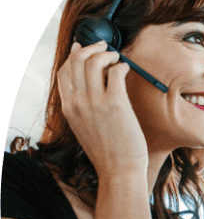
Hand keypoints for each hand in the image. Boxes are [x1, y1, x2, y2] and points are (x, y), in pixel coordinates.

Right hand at [57, 41, 148, 177]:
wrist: (119, 171)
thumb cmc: (107, 153)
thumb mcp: (84, 129)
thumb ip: (82, 109)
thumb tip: (89, 90)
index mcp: (68, 108)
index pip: (63, 72)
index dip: (73, 56)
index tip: (83, 48)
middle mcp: (78, 103)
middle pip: (76, 62)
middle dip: (90, 48)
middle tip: (104, 47)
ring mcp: (95, 102)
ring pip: (93, 62)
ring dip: (106, 54)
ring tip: (116, 58)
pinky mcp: (115, 103)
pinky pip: (114, 73)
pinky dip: (120, 65)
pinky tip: (125, 69)